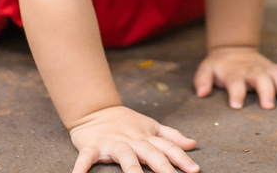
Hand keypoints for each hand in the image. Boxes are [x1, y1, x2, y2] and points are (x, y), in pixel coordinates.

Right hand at [68, 105, 198, 172]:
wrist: (96, 109)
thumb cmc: (126, 122)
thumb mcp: (151, 126)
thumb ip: (171, 136)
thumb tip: (192, 143)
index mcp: (147, 137)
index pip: (168, 147)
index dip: (182, 158)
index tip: (195, 170)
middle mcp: (133, 140)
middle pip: (150, 154)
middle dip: (163, 167)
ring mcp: (113, 143)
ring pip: (125, 156)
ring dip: (132, 170)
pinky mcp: (93, 146)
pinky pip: (87, 157)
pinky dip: (81, 167)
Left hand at [194, 46, 276, 109]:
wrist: (234, 49)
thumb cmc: (220, 66)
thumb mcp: (206, 69)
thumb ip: (202, 80)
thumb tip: (201, 93)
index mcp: (234, 73)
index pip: (235, 82)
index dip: (236, 93)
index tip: (236, 106)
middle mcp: (252, 70)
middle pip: (261, 79)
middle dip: (266, 91)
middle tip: (268, 106)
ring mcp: (266, 68)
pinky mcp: (275, 68)